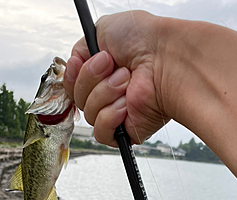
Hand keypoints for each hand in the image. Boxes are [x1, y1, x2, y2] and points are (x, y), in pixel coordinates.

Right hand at [63, 11, 169, 146]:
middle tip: (115, 66)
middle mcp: (108, 93)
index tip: (82, 61)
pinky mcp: (125, 132)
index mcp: (102, 73)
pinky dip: (110, 116)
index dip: (73, 75)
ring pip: (88, 114)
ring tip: (127, 80)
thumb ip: (81, 49)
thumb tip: (74, 64)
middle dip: (91, 80)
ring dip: (104, 93)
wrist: (164, 57)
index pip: (72, 84)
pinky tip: (126, 104)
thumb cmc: (143, 39)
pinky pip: (100, 132)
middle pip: (77, 99)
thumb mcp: (102, 30)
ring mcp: (117, 113)